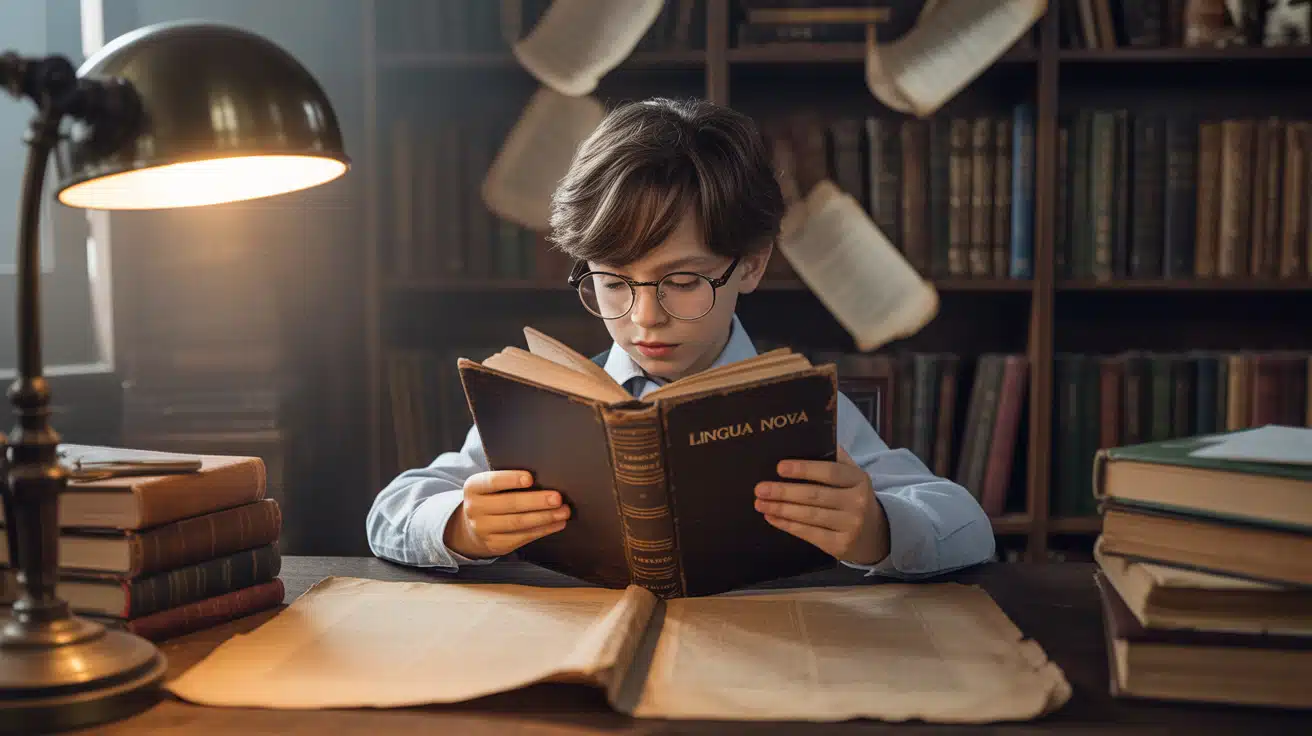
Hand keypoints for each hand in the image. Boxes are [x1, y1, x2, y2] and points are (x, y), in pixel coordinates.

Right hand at [444, 470, 569, 558]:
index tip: (530, 478)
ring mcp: (484, 529)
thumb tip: (543, 477)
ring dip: (545, 517)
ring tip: (563, 511)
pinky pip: (523, 537)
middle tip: (557, 498)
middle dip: (537, 501)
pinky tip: (556, 523)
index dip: (511, 479)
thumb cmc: (491, 499)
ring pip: (519, 523)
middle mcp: (475, 509)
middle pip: (510, 504)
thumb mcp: (490, 487)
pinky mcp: (496, 544)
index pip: (492, 482)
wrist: (473, 527)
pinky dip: (543, 529)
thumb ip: (508, 481)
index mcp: (474, 487)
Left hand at [753, 447, 890, 564]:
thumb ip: (835, 458)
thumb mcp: (852, 476)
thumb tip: (808, 438)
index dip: (804, 469)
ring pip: (809, 516)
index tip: (779, 467)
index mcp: (859, 479)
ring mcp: (850, 525)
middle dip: (783, 492)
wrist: (875, 534)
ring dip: (780, 509)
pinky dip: (787, 525)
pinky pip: (808, 533)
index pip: (829, 472)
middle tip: (760, 488)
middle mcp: (857, 502)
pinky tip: (771, 517)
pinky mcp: (840, 545)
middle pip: (815, 495)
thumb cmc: (853, 497)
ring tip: (759, 503)